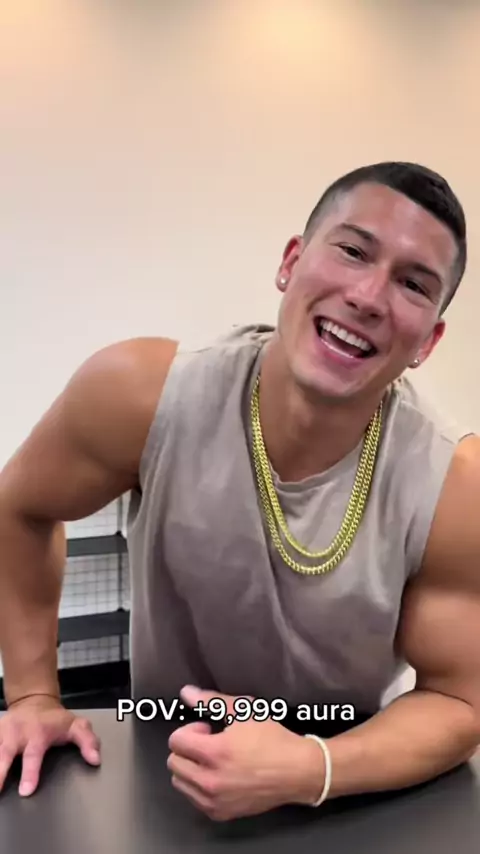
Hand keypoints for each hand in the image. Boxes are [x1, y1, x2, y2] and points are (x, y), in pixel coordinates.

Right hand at [0, 694, 100, 795]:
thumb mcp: (76, 726)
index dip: (31, 773)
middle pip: (4, 754)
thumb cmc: (55, 719)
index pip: (33, 755)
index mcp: (38, 734)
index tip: (27, 790)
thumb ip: (88, 742)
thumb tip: (95, 759)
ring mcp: (2, 733)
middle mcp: (17, 733)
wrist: (34, 701)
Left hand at [167, 686, 323, 821]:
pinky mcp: (219, 814)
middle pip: (173, 762)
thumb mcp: (244, 712)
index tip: (208, 729)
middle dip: (187, 749)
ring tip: (212, 761)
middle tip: (209, 744)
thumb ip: (212, 701)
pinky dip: (198, 786)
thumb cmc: (271, 738)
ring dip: (190, 768)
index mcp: (215, 753)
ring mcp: (213, 802)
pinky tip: (218, 776)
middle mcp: (210, 781)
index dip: (190, 730)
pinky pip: (193, 799)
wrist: (296, 771)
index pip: (176, 741)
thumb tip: (185, 692)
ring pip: (179, 782)